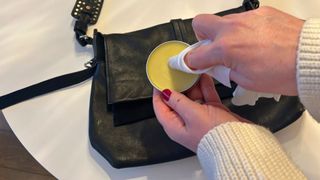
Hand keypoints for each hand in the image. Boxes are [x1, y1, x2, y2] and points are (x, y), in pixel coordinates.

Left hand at [153, 75, 243, 151]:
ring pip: (192, 97)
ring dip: (193, 85)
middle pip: (175, 100)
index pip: (160, 106)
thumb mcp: (192, 114)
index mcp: (174, 126)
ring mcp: (198, 118)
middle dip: (177, 85)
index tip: (160, 77)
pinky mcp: (211, 114)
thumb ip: (178, 101)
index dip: (158, 91)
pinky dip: (205, 88)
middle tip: (178, 71)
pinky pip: (206, 97)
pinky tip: (205, 77)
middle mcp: (184, 122)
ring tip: (192, 71)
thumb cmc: (214, 136)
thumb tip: (165, 93)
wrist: (239, 144)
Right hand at [185, 7, 303, 95]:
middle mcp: (232, 28)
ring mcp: (247, 18)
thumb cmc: (284, 72)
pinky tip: (256, 41)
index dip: (189, 62)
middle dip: (200, 37)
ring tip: (241, 48)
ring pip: (222, 21)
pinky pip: (243, 20)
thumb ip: (225, 71)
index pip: (195, 54)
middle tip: (211, 49)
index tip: (189, 64)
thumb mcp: (246, 81)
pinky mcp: (261, 12)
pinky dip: (243, 30)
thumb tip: (217, 66)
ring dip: (224, 34)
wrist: (311, 59)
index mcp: (226, 48)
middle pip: (200, 23)